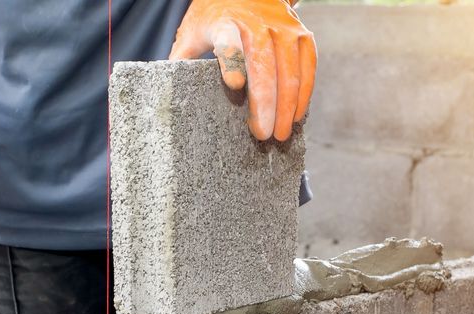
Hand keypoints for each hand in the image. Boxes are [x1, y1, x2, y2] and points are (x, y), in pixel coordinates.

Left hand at [169, 0, 316, 141]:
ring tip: (280, 134)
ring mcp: (283, 27)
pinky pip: (307, 66)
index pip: (228, 40)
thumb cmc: (216, 18)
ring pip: (289, 69)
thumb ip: (184, 60)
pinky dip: (304, 93)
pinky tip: (296, 116)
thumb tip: (165, 95)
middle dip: (265, 102)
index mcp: (224, 22)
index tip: (234, 86)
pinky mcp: (301, 34)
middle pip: (264, 64)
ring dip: (287, 105)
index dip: (232, 60)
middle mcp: (257, 23)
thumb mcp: (194, 32)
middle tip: (262, 134)